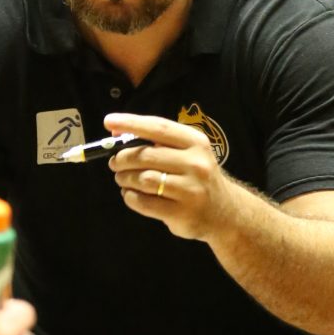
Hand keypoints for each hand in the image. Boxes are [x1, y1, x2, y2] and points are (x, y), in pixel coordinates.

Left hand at [104, 112, 226, 241]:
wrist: (225, 213)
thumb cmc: (197, 177)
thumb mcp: (188, 153)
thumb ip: (157, 142)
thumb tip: (117, 130)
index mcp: (196, 143)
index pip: (158, 128)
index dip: (131, 123)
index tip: (108, 121)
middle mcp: (196, 164)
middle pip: (146, 155)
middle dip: (122, 158)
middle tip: (115, 163)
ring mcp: (190, 190)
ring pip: (143, 179)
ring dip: (125, 179)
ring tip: (123, 179)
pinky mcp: (181, 212)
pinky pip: (143, 202)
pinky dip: (130, 197)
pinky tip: (132, 194)